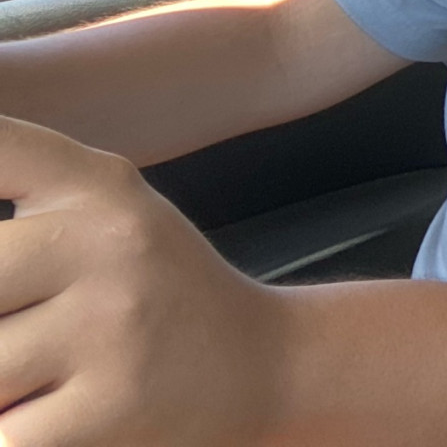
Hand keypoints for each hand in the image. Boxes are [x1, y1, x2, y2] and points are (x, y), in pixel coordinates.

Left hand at [0, 116, 282, 444]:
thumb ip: (17, 183)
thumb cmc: (149, 289)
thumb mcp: (100, 211)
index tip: (2, 260)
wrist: (263, 364)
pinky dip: (13, 430)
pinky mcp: (112, 407)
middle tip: (14, 324)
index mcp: (95, 186)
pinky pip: (5, 435)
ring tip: (27, 375)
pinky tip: (36, 411)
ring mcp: (111, 326)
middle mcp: (106, 244)